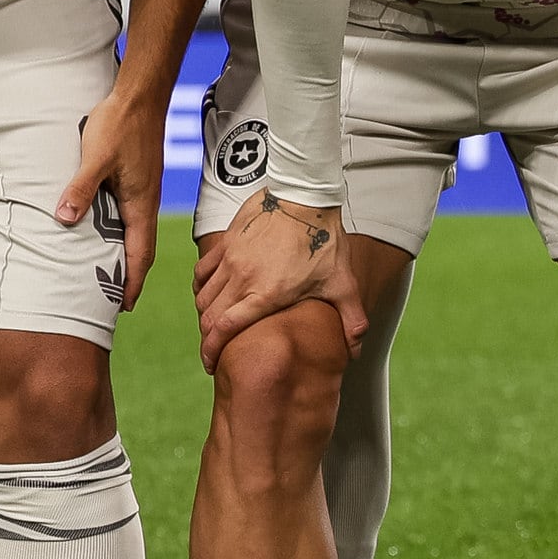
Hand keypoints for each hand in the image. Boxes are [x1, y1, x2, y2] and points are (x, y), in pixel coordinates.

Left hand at [57, 86, 167, 311]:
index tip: (124, 306)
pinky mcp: (138, 178)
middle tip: (115, 300)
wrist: (139, 95)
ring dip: (127, 255)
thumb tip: (64, 220)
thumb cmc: (120, 124)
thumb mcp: (95, 157)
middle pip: (142, 247)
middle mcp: (146, 200)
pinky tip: (105, 232)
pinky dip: (122, 233)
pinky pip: (132, 216)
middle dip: (132, 275)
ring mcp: (144, 189)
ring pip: (137, 232)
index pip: (141, 253)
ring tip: (109, 273)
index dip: (133, 281)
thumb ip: (81, 189)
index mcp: (141, 202)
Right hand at [193, 188, 352, 365]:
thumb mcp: (342, 282)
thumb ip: (351, 318)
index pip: (224, 329)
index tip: (210, 363)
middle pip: (208, 317)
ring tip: (214, 324)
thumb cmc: (325, 239)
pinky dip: (201, 287)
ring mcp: (230, 259)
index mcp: (265, 294)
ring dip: (205, 314)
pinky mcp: (226, 243)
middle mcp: (241, 279)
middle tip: (214, 348)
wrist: (306, 195)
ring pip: (203, 296)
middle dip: (207, 338)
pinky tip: (209, 293)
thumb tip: (356, 350)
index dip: (211, 351)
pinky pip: (201, 272)